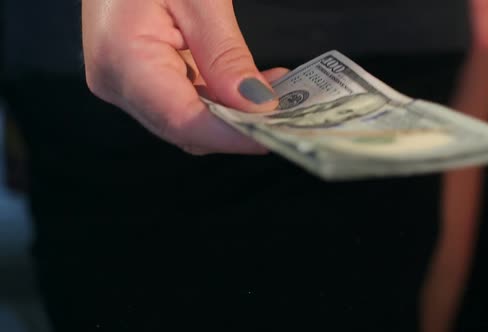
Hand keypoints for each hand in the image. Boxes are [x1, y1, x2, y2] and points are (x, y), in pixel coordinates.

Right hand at [82, 0, 286, 154]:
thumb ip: (225, 55)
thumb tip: (256, 105)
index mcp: (122, 57)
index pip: (182, 120)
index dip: (231, 135)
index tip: (275, 135)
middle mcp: (117, 80)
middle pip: (185, 127)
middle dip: (239, 127)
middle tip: (288, 115)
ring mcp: (126, 82)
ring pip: (189, 119)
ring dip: (236, 113)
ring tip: (279, 92)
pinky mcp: (140, 77)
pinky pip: (185, 100)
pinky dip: (222, 98)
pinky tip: (254, 84)